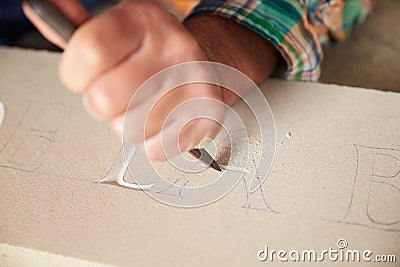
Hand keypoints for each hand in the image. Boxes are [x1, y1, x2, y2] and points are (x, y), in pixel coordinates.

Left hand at [23, 0, 223, 160]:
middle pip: (104, 100)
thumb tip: (42, 12)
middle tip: (114, 95)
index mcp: (144, 21)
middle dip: (99, 104)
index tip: (80, 76)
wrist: (205, 66)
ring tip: (140, 106)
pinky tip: (158, 122)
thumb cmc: (155, 52)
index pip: (88, 51)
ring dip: (126, 124)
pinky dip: (150, 141)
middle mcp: (174, 49)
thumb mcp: (120, 29)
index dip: (73, 73)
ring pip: (128, 129)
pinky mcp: (205, 118)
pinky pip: (155, 148)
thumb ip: (80, 29)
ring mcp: (193, 85)